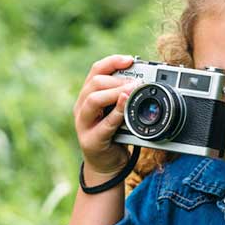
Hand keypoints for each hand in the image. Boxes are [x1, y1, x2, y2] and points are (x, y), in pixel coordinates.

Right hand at [73, 55, 138, 179]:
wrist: (106, 165)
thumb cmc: (113, 135)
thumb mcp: (117, 111)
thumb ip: (123, 96)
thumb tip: (142, 79)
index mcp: (87, 96)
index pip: (96, 70)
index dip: (112, 62)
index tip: (130, 59)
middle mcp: (82, 107)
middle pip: (94, 83)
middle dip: (117, 79)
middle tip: (137, 81)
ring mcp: (84, 124)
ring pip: (93, 100)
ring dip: (115, 92)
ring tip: (132, 90)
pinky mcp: (92, 140)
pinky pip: (104, 124)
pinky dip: (116, 113)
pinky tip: (126, 106)